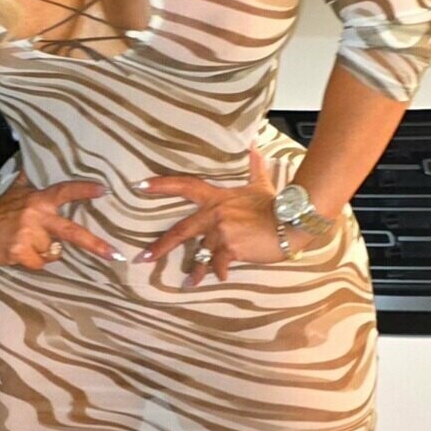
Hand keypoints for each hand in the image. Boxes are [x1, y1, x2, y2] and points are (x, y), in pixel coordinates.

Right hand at [0, 173, 122, 269]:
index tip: (105, 191)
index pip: (65, 191)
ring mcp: (28, 235)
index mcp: (39, 200)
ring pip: (53, 252)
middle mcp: (37, 216)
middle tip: (114, 255)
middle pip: (72, 232)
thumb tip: (29, 149)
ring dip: (46, 251)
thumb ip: (30, 176)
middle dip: (95, 245)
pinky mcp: (19, 252)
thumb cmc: (1, 208)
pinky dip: (34, 262)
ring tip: (30, 243)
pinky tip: (22, 253)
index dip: (84, 191)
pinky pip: (39, 263)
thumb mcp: (17, 189)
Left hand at [131, 145, 328, 288]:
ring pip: (203, 253)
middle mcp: (215, 214)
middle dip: (160, 246)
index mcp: (217, 199)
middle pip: (181, 230)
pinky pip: (219, 264)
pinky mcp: (231, 248)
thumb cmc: (275, 206)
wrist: (291, 223)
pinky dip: (220, 272)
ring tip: (190, 282)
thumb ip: (254, 168)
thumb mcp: (261, 186)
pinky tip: (220, 277)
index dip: (162, 185)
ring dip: (198, 270)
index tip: (140, 186)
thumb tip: (254, 147)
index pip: (185, 187)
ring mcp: (222, 232)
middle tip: (143, 258)